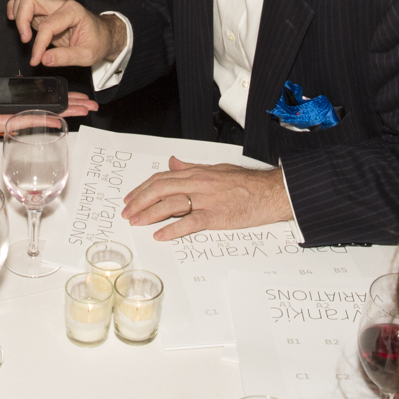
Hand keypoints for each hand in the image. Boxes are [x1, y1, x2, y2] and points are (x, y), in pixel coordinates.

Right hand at [0, 92, 97, 139]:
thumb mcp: (1, 117)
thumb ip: (21, 115)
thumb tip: (41, 110)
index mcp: (21, 106)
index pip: (51, 103)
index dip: (69, 101)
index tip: (84, 101)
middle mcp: (20, 107)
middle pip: (54, 104)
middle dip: (76, 104)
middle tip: (93, 104)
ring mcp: (14, 111)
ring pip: (47, 109)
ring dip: (68, 108)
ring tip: (85, 108)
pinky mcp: (6, 117)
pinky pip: (30, 118)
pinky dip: (46, 119)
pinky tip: (60, 120)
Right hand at [9, 0, 122, 66]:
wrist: (103, 35)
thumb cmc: (97, 42)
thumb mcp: (87, 55)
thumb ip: (66, 58)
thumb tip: (44, 59)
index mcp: (73, 11)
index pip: (47, 25)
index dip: (38, 44)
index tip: (36, 60)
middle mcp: (60, 4)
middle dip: (22, 19)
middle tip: (24, 40)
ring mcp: (52, 5)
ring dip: (18, 11)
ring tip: (21, 31)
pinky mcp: (45, 11)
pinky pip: (26, 1)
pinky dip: (16, 8)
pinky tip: (15, 20)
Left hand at [121, 158, 291, 239]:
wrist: (271, 192)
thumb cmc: (247, 183)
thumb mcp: (217, 169)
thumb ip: (193, 168)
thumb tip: (173, 163)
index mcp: (198, 174)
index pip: (162, 179)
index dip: (143, 189)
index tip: (131, 198)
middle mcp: (199, 184)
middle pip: (160, 190)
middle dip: (140, 201)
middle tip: (127, 213)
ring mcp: (207, 200)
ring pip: (170, 204)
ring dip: (149, 214)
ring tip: (137, 223)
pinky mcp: (217, 216)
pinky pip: (190, 222)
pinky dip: (173, 229)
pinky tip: (161, 235)